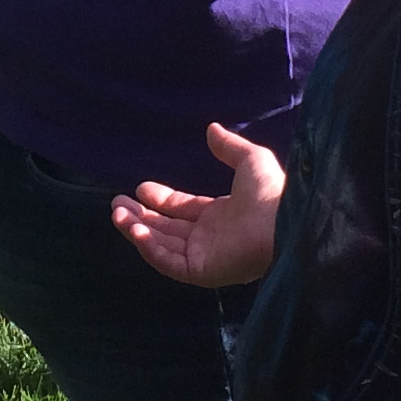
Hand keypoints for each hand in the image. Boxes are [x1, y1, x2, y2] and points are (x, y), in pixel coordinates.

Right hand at [111, 124, 285, 287]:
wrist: (283, 222)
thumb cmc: (271, 192)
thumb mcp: (250, 160)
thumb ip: (229, 147)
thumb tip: (212, 129)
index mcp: (220, 215)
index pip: (182, 210)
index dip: (160, 199)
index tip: (139, 188)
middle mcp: (209, 238)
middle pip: (166, 229)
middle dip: (141, 217)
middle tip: (117, 205)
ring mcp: (204, 256)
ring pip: (161, 245)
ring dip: (138, 231)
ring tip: (117, 215)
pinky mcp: (201, 271)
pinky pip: (169, 262)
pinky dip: (150, 248)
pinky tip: (136, 230)